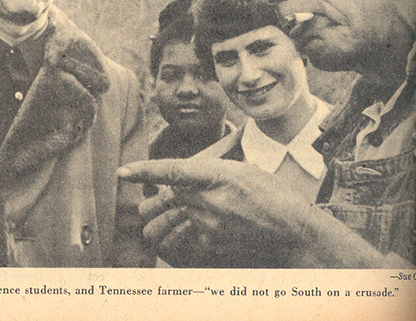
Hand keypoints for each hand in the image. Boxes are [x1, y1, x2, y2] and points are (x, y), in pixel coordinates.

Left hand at [119, 157, 321, 266]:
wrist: (293, 231)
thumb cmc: (270, 194)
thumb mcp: (239, 169)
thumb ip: (205, 172)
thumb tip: (178, 180)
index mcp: (217, 175)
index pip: (173, 172)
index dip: (145, 171)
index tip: (123, 172)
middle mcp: (209, 201)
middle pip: (165, 198)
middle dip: (165, 197)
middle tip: (179, 196)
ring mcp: (208, 226)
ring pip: (171, 219)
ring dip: (172, 215)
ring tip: (192, 212)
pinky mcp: (210, 245)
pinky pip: (184, 236)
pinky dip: (190, 230)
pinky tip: (211, 226)